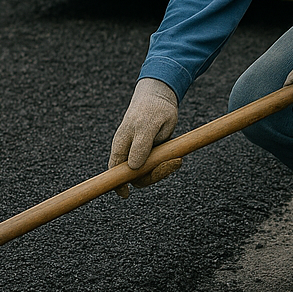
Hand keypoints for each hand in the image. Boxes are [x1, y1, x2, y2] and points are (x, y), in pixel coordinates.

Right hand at [108, 79, 180, 197]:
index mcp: (121, 146)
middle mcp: (129, 152)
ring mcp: (141, 153)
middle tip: (174, 163)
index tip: (125, 194)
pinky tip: (177, 158)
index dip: (118, 184)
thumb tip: (132, 167)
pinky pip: (158, 165)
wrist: (161, 97)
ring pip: (149, 172)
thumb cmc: (151, 109)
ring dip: (163, 169)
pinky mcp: (153, 153)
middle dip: (154, 175)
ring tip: (177, 159)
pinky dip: (168, 164)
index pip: (115, 170)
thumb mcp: (147, 125)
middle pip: (136, 176)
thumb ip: (140, 146)